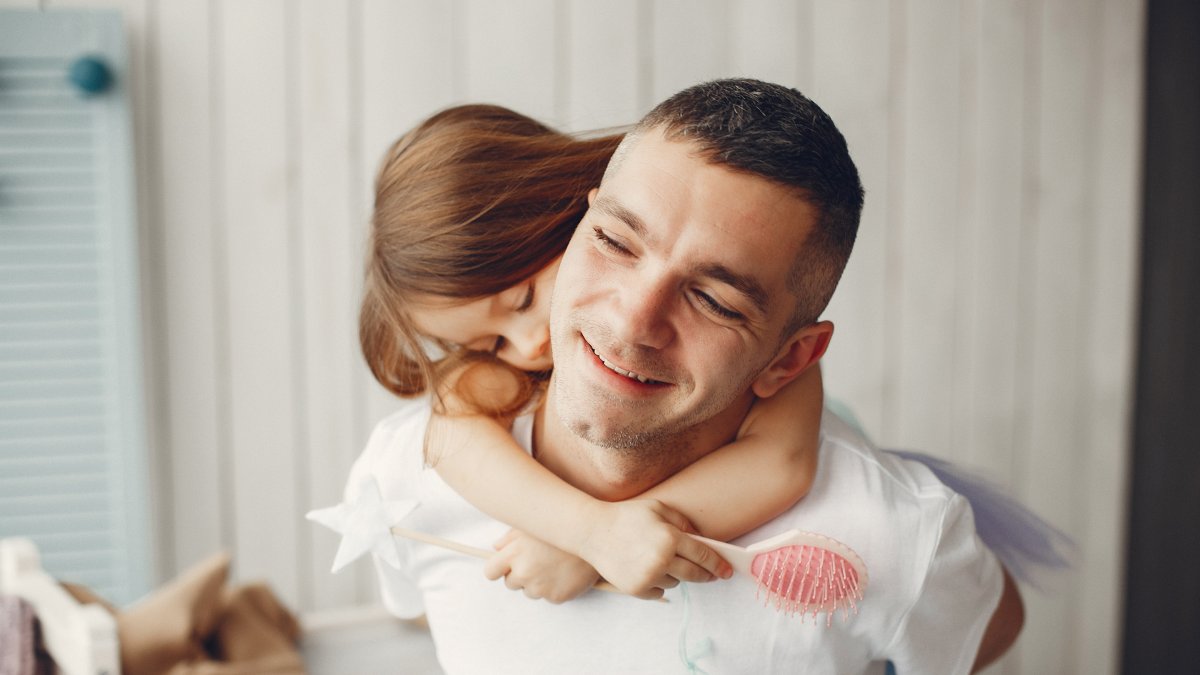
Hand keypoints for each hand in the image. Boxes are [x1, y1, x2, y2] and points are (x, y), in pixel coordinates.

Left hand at [483, 529, 600, 603]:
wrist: (595, 536)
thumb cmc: (561, 527)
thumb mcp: (533, 524)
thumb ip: (509, 537)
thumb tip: (496, 548)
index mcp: (514, 554)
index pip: (490, 572)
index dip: (498, 568)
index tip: (506, 566)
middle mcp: (524, 572)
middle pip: (510, 583)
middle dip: (520, 574)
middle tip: (538, 561)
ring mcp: (541, 587)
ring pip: (529, 591)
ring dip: (536, 582)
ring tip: (553, 565)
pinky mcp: (556, 597)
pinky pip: (548, 596)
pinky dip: (553, 588)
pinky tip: (564, 573)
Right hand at [577, 499, 731, 598]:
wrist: (592, 532)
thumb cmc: (626, 516)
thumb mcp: (657, 508)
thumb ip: (682, 521)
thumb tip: (700, 539)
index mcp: (670, 538)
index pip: (703, 554)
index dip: (718, 564)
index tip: (727, 571)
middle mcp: (662, 560)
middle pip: (695, 574)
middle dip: (707, 575)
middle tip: (712, 575)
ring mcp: (648, 577)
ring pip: (676, 582)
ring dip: (676, 574)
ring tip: (662, 561)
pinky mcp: (636, 589)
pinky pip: (659, 591)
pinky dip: (658, 583)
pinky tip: (648, 569)